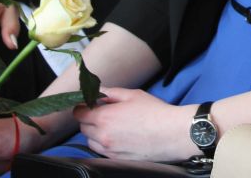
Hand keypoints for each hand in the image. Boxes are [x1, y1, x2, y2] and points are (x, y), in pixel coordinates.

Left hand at [74, 88, 198, 161]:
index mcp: (104, 117)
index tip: (89, 104)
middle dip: (89, 119)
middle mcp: (103, 136)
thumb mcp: (133, 95)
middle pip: (83, 127)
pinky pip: (101, 151)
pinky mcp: (117, 159)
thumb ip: (111, 93)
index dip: (82, 107)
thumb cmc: (154, 112)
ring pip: (91, 141)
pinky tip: (118, 137)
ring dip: (95, 133)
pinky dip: (104, 143)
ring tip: (111, 126)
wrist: (172, 134)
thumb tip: (98, 91)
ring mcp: (109, 150)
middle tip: (102, 113)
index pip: (79, 113)